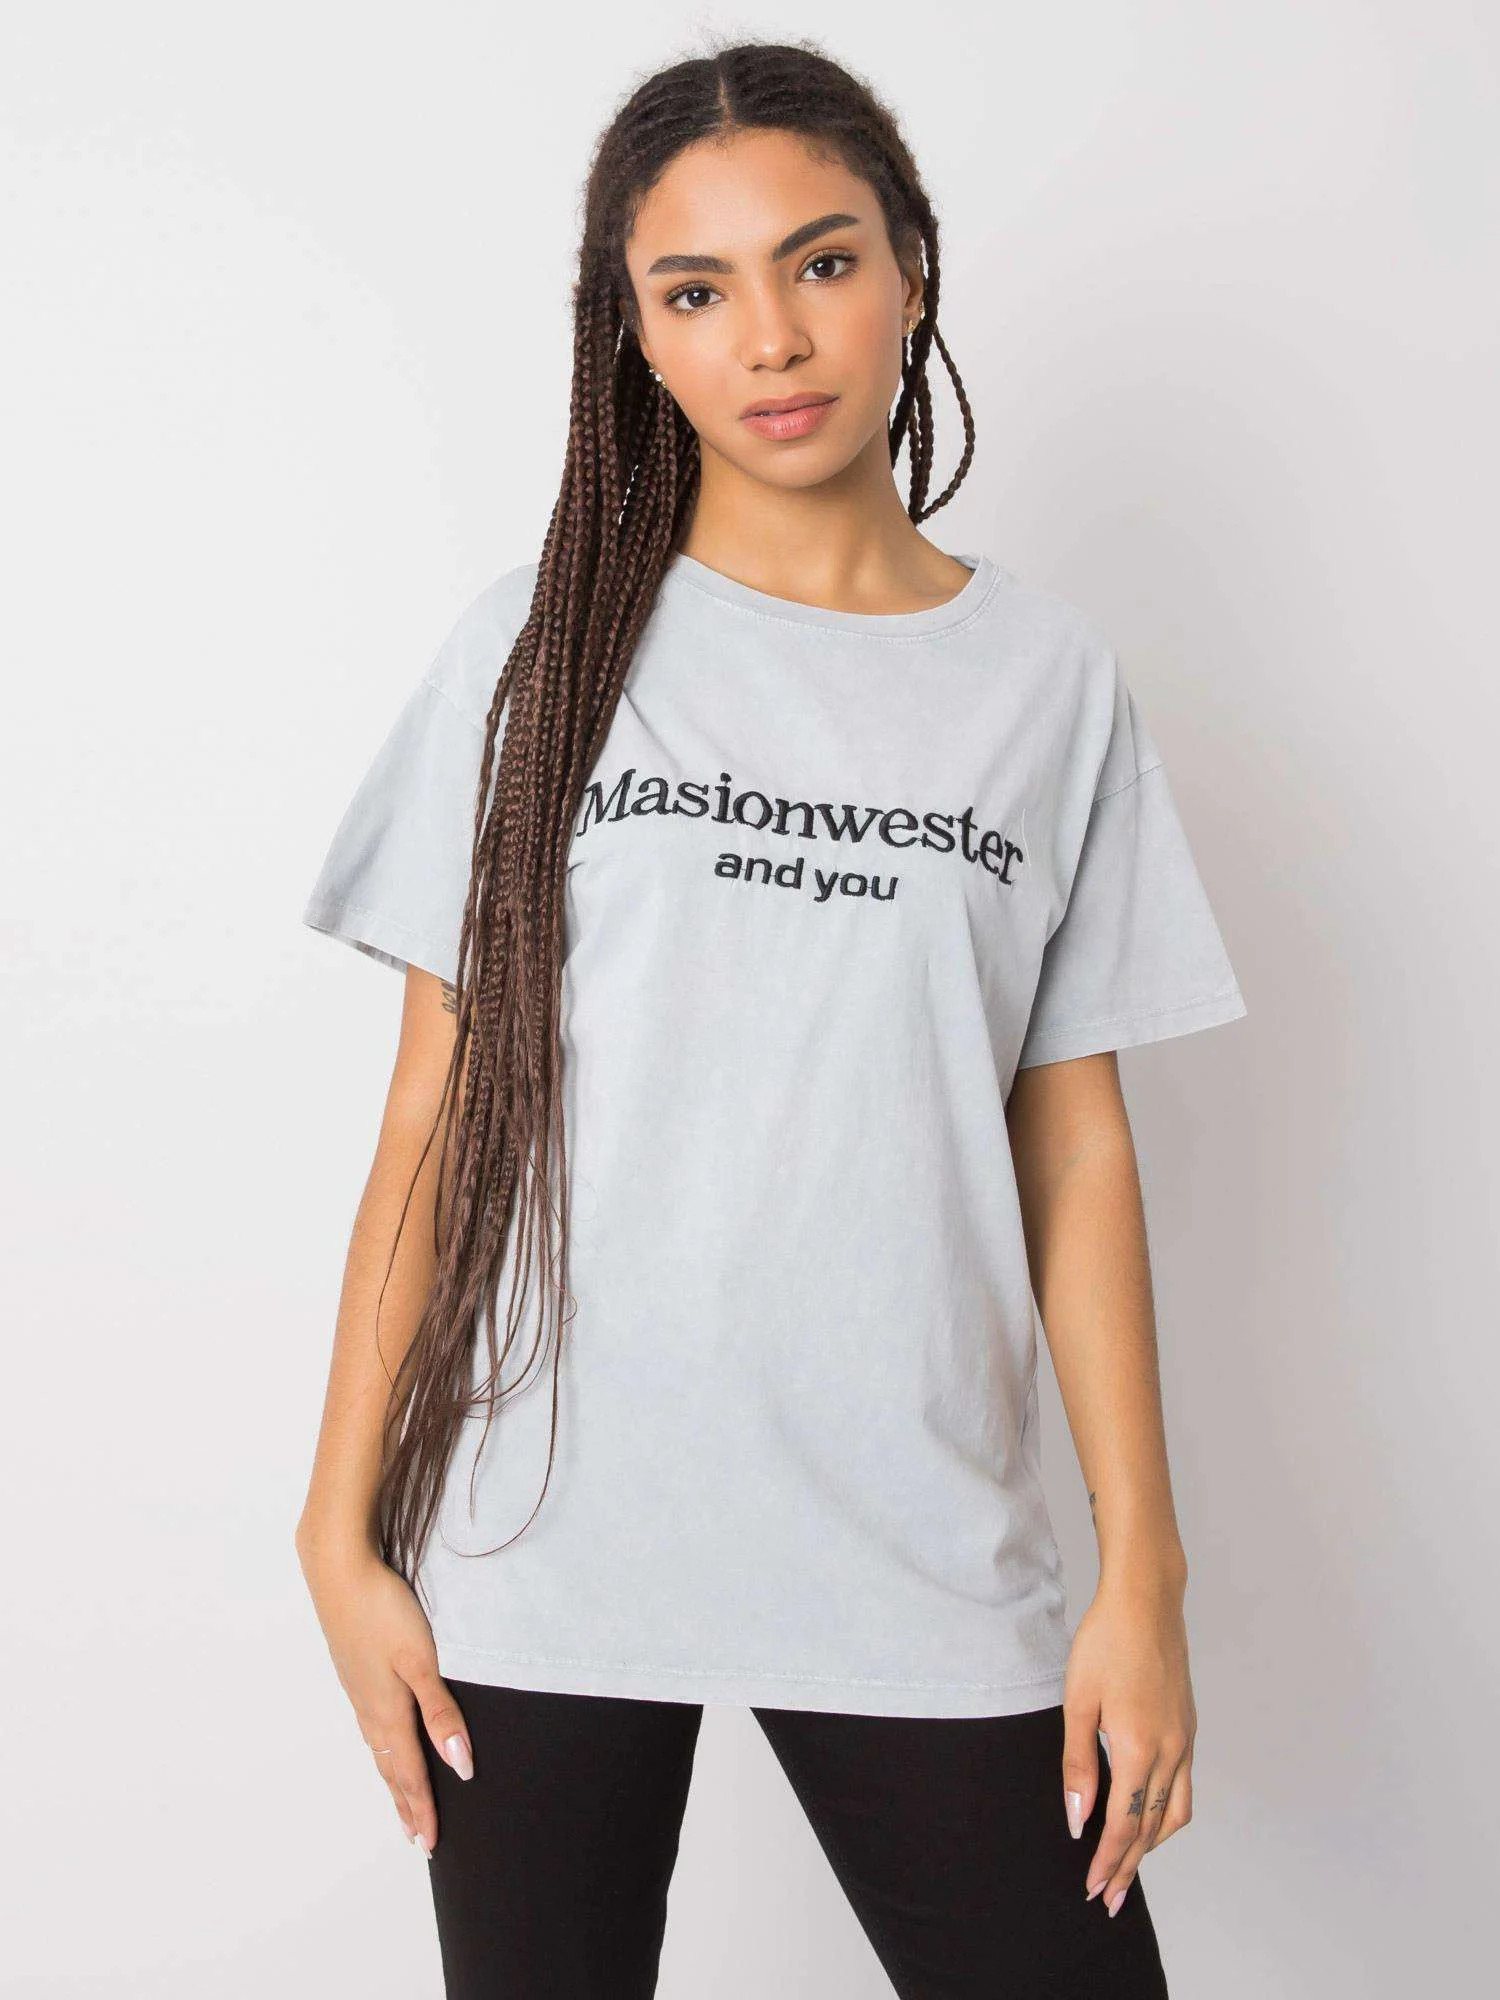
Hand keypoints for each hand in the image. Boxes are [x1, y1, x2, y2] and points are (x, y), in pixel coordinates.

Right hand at [297, 1536, 474, 1855]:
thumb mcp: (421, 1660)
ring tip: (401, 1798)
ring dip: (392, 1777)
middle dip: (406, 1803)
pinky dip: (380, 1747)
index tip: (431, 1845)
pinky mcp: (353, 1668)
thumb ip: (441, 1712)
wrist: (338, 1568)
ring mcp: (357, 1688)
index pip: (410, 1773)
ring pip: (378, 1746)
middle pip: (391, 1767)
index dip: (423, 1809)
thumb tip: (460, 1765)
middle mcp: (369, 1707)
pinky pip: (369, 1723)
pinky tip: (380, 1738)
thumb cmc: (382, 1610)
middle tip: (418, 1838)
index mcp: (387, 1711)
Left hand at [1060, 1572, 1195, 1916]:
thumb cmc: (1106, 1642)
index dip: (1108, 1862)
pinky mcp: (1189, 1727)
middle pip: (1152, 1828)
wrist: (1146, 1600)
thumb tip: (1078, 1819)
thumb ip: (1078, 1764)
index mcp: (1140, 1748)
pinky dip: (1167, 1813)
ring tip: (1129, 1864)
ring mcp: (1185, 1739)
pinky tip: (1149, 1813)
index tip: (1092, 1889)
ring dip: (1152, 1844)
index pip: (1124, 1825)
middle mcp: (1171, 1751)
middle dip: (1129, 1866)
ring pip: (1175, 1812)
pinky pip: (1184, 1786)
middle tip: (1108, 1897)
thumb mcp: (1078, 1701)